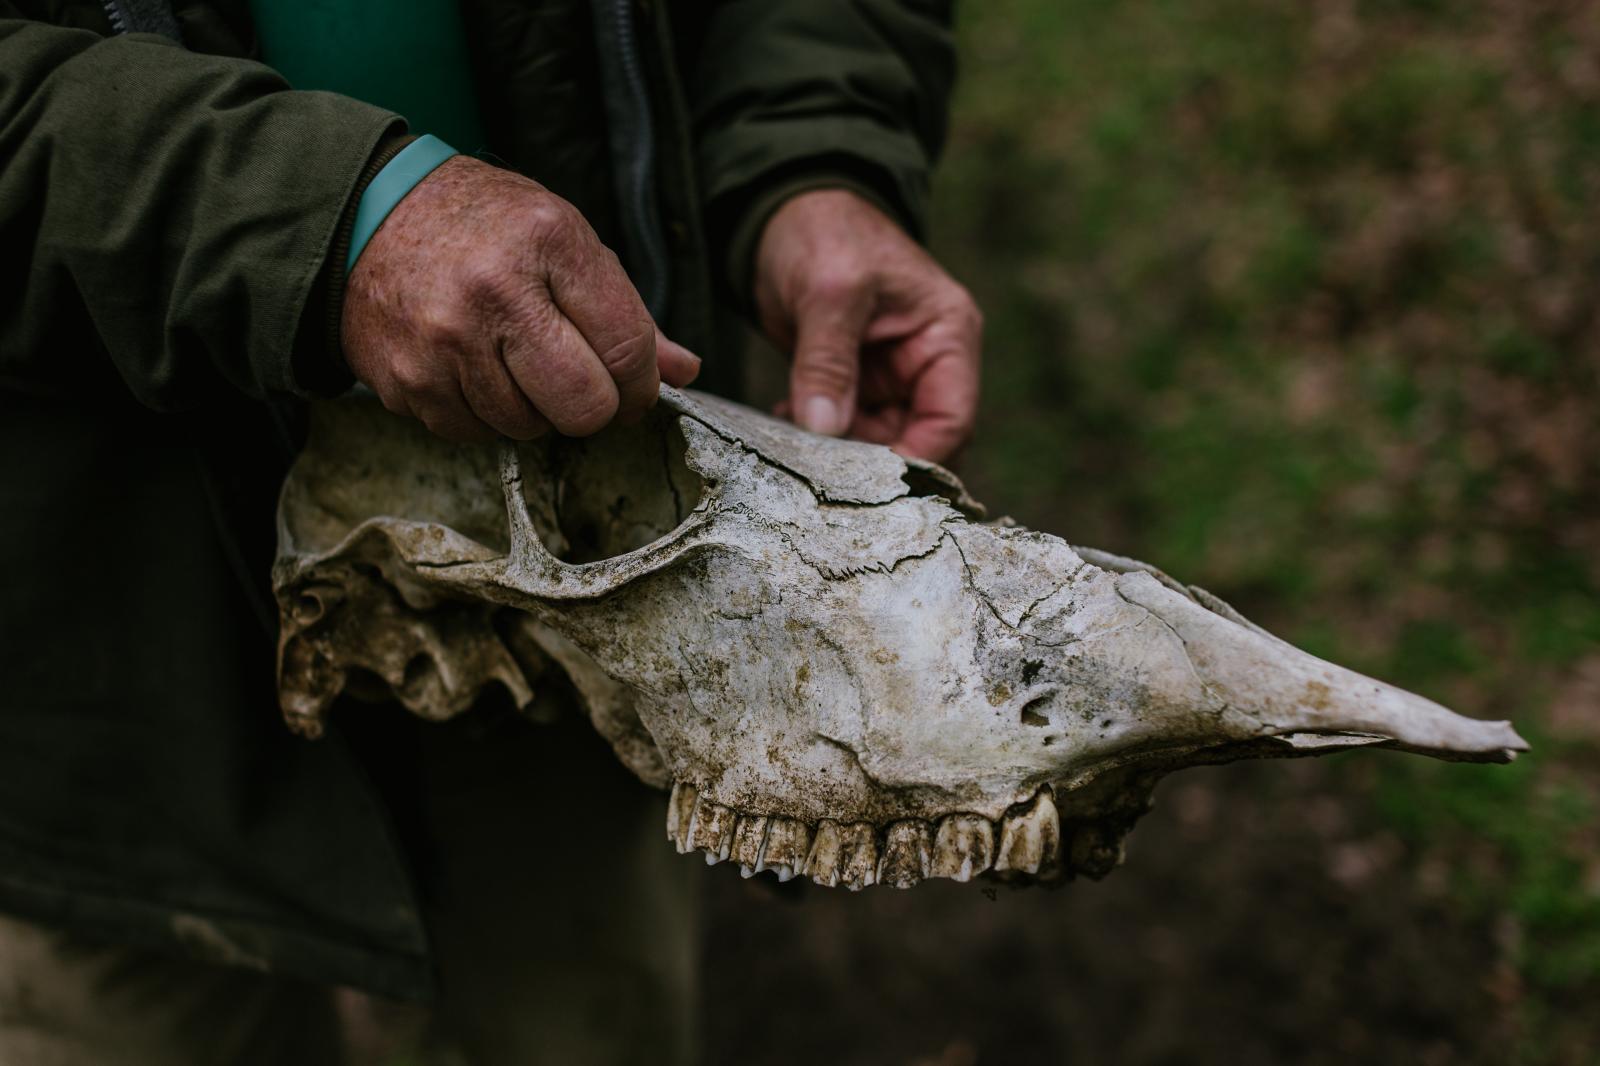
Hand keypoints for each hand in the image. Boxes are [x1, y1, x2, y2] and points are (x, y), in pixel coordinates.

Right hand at [342, 156, 699, 441]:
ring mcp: (445, 341)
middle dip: (595, 409)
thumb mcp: (562, 240)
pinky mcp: (407, 380)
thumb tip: (684, 371)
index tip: (633, 388)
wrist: (366, 215)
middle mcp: (495, 292)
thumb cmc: (483, 227)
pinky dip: (483, 416)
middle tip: (581, 387)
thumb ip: (625, 310)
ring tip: (514, 363)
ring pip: (529, 428)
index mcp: (549, 242)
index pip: (627, 348)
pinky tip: (472, 370)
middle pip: (583, 405)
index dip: (641, 385)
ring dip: (535, 411)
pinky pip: (473, 434)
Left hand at [752, 188, 981, 462]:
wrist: (783, 213)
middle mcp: (927, 364)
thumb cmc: (824, 232)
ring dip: (839, 453)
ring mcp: (890, 378)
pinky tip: (784, 423)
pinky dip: (818, 437)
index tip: (870, 486)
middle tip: (824, 477)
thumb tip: (825, 429)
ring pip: (877, 442)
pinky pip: (845, 430)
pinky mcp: (853, 384)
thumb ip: (828, 361)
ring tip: (795, 446)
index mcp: (947, 336)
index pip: (951, 420)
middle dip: (875, 463)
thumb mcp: (830, 292)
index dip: (917, 459)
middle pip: (918, 441)